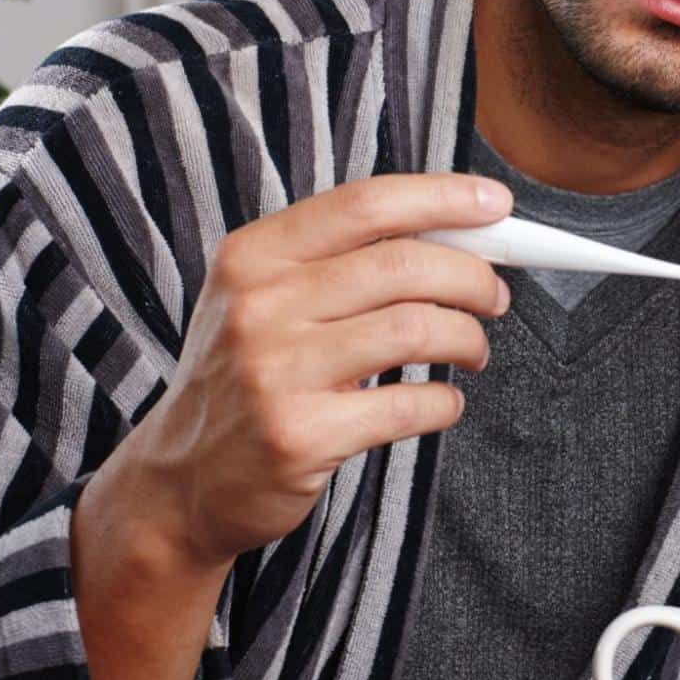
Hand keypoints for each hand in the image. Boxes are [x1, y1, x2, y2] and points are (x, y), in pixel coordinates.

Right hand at [72, 173, 512, 679]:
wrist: (181, 482)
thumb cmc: (246, 376)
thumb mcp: (264, 298)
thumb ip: (343, 259)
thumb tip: (459, 227)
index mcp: (253, 255)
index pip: (367, 204)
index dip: (445, 197)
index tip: (498, 204)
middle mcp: (258, 306)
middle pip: (404, 264)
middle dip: (472, 277)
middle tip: (496, 297)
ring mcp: (275, 373)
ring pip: (416, 329)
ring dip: (468, 338)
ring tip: (473, 350)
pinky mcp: (299, 437)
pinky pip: (409, 405)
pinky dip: (446, 402)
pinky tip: (442, 403)